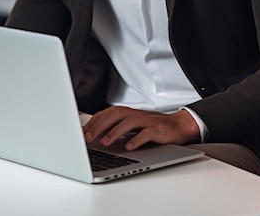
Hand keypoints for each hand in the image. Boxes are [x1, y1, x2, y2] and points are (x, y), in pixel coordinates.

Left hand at [83, 106, 199, 150]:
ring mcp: (147, 121)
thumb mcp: (132, 126)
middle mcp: (135, 114)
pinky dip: (136, 139)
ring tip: (105, 143)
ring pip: (129, 122)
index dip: (93, 122)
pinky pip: (146, 133)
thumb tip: (93, 136)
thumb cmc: (151, 127)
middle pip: (115, 115)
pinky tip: (128, 147)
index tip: (81, 133)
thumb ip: (116, 128)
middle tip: (88, 138)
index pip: (106, 113)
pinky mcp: (158, 129)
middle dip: (100, 126)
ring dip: (115, 131)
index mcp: (127, 112)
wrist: (178, 126)